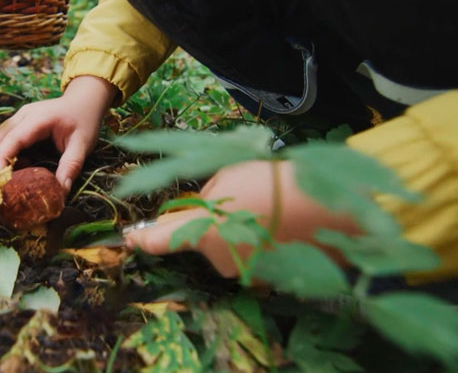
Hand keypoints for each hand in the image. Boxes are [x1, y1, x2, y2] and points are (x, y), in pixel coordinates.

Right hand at [0, 76, 117, 191]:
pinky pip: (2, 139)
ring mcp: (18, 118)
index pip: (12, 140)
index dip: (1, 160)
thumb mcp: (83, 144)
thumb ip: (71, 165)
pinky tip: (7, 172)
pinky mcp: (17, 123)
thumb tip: (61, 191)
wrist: (84, 101)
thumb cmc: (84, 121)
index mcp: (38, 118)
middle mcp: (23, 115)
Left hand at [124, 161, 357, 276]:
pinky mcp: (269, 280)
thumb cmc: (270, 183)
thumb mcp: (226, 177)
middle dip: (211, 222)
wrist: (327, 208)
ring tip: (268, 209)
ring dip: (239, 233)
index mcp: (201, 232)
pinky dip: (262, 244)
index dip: (143, 240)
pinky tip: (282, 227)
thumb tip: (198, 212)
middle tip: (239, 198)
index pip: (161, 239)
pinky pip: (254, 258)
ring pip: (230, 249)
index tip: (130, 241)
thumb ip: (203, 199)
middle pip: (202, 239)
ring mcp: (245, 274)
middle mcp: (218, 260)